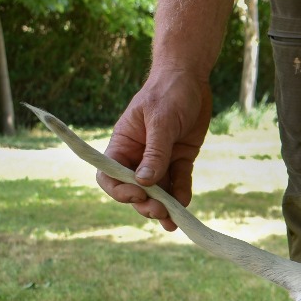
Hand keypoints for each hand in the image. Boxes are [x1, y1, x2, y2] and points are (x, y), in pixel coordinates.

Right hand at [98, 71, 213, 231]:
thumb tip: (144, 183)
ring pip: (157, 191)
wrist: (191, 78)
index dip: (119, 190)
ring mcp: (160, 159)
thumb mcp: (161, 120)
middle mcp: (138, 155)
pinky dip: (181, 195)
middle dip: (145, 204)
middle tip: (160, 212)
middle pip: (134, 189)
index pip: (110, 175)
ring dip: (163, 207)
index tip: (138, 195)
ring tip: (173, 221)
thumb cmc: (169, 92)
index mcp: (123, 144)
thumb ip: (155, 152)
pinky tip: (185, 206)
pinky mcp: (180, 159)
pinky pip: (178, 183)